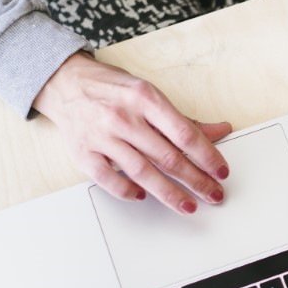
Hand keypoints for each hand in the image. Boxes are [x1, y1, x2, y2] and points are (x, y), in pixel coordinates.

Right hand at [33, 53, 232, 213]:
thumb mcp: (150, 94)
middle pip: (167, 157)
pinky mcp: (84, 153)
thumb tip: (220, 131)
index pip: (185, 134)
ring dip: (169, 193)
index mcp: (145, 99)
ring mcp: (102, 137)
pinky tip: (142, 196)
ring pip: (142, 173)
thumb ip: (183, 119)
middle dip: (196, 180)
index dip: (207, 156)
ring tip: (188, 205)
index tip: (221, 172)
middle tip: (213, 194)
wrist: (66, 82)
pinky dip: (128, 191)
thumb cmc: (112, 89)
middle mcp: (123, 117)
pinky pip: (109, 180)